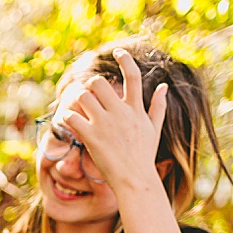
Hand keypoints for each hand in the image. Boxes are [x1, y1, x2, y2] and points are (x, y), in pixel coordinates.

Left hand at [61, 47, 168, 192]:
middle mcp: (120, 112)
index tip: (118, 52)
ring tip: (78, 110)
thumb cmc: (143, 156)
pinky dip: (67, 117)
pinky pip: (72, 117)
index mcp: (136, 108)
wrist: (135, 180)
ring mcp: (105, 123)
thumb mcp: (154, 129)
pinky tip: (69, 123)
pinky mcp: (91, 137)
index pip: (133, 75)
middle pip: (99, 83)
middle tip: (89, 97)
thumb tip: (164, 86)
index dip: (125, 60)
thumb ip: (158, 106)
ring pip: (83, 96)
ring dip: (77, 100)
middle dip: (91, 86)